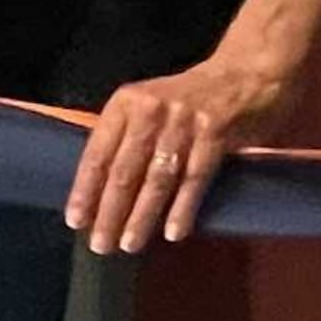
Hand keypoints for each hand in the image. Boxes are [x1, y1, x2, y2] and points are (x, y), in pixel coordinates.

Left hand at [65, 47, 298, 253]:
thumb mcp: (148, 108)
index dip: (85, 189)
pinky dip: (182, 207)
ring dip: (142, 216)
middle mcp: (151, 110)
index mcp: (126, 104)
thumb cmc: (187, 101)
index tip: (76, 220)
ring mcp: (184, 121)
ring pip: (157, 178)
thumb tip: (98, 194)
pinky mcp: (215, 132)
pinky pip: (195, 177)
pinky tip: (173, 232)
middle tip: (101, 245)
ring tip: (130, 244)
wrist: (244, 76)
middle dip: (110, 211)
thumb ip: (125, 141)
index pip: (98, 153)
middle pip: (125, 170)